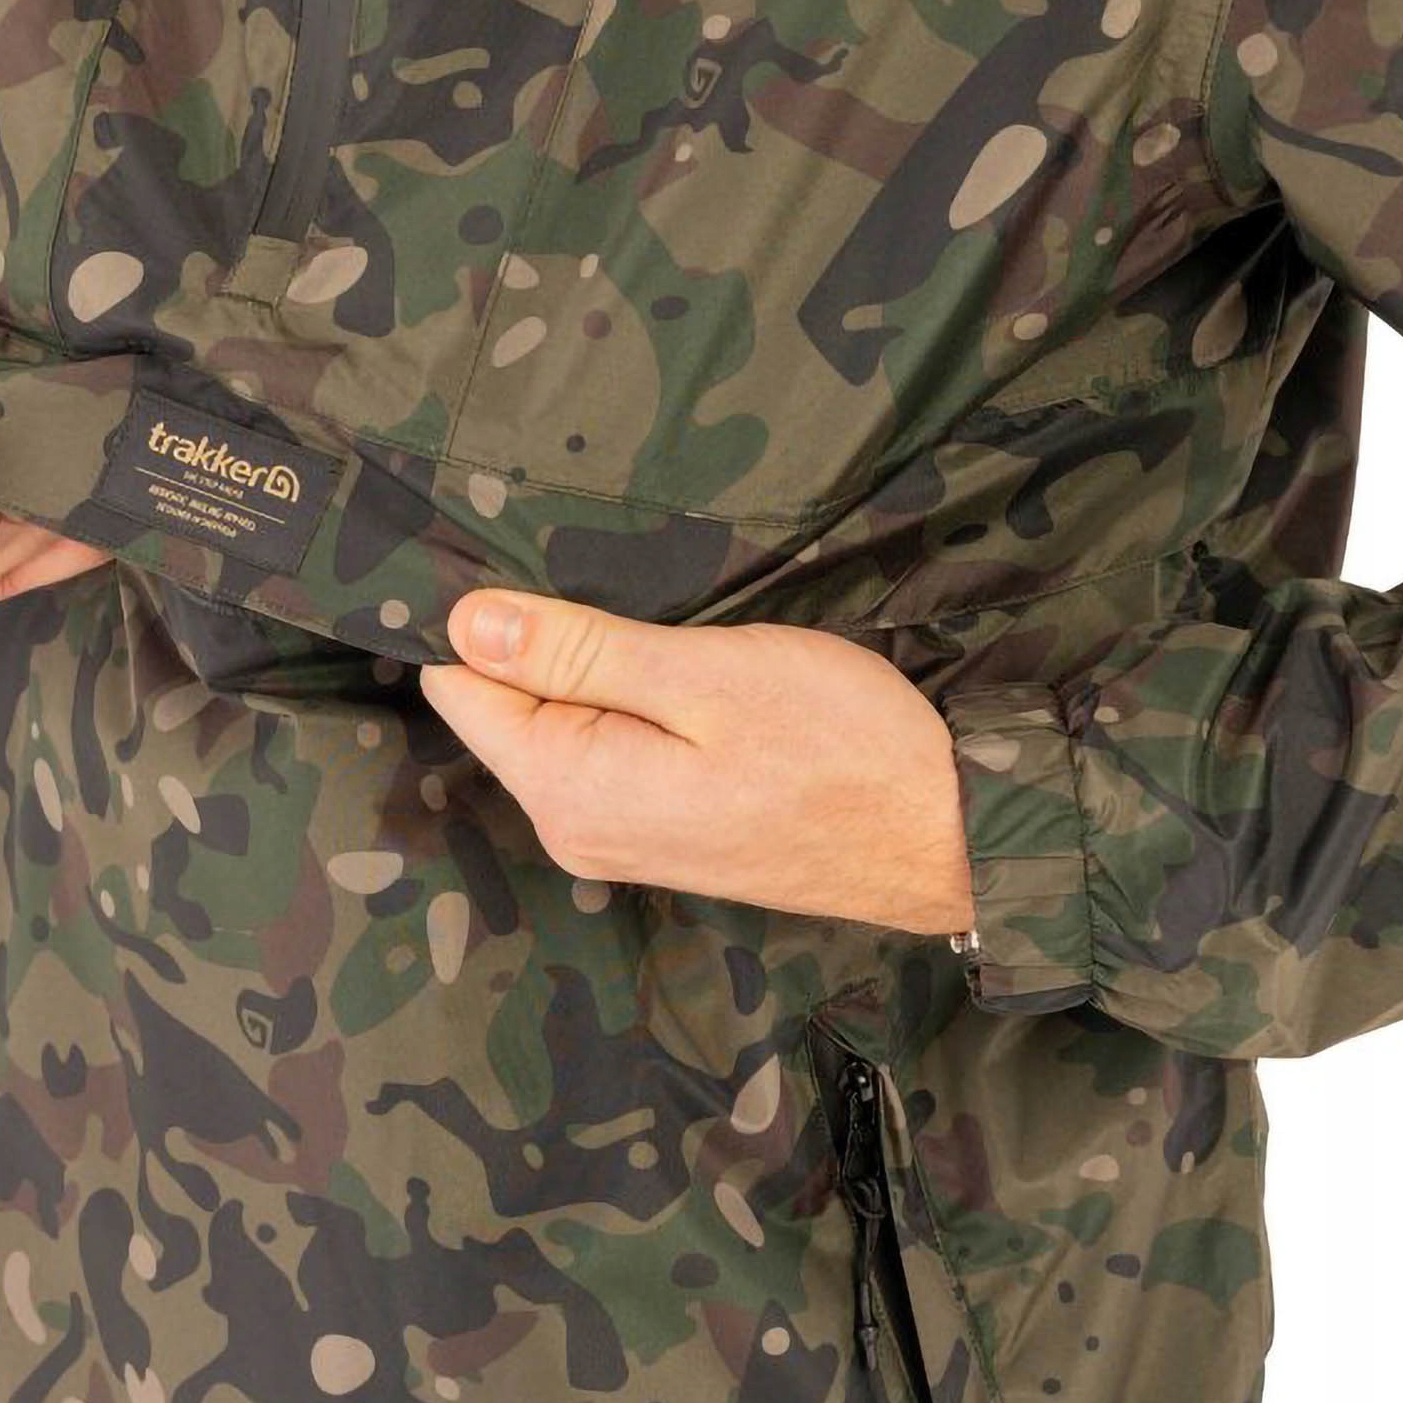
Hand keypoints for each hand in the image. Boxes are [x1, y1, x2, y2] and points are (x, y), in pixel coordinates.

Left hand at [418, 590, 973, 934]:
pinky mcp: (655, 832)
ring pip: (557, 724)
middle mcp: (573, 828)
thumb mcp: (702, 673)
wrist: (942, 835)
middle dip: (541, 641)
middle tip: (620, 590)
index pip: (460, 688)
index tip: (530, 564)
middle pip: (505, 706)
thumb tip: (465, 623)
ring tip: (663, 629)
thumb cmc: (840, 747)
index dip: (482, 617)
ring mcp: (614, 838)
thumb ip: (575, 650)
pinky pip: (600, 750)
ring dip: (591, 668)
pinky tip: (680, 675)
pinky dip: (623, 702)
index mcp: (568, 789)